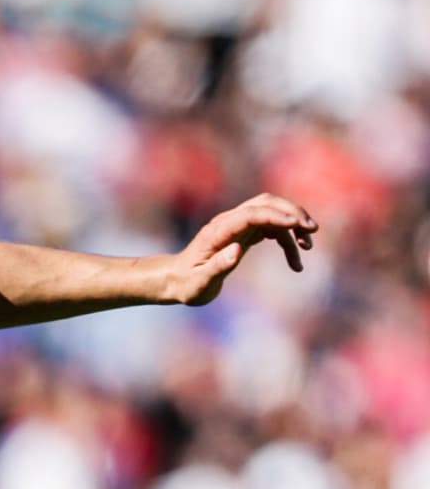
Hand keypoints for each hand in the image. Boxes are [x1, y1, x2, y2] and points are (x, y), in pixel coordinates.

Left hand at [166, 193, 317, 305]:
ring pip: (272, 214)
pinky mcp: (244, 234)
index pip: (252, 213)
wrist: (176, 280)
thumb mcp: (199, 283)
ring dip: (293, 226)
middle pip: (267, 204)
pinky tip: (295, 260)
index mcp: (219, 230)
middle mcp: (230, 222)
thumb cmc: (187, 284)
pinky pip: (271, 229)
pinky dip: (287, 240)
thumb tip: (236, 251)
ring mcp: (238, 226)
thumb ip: (217, 267)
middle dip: (292, 213)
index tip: (296, 224)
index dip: (275, 216)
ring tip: (308, 248)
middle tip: (312, 230)